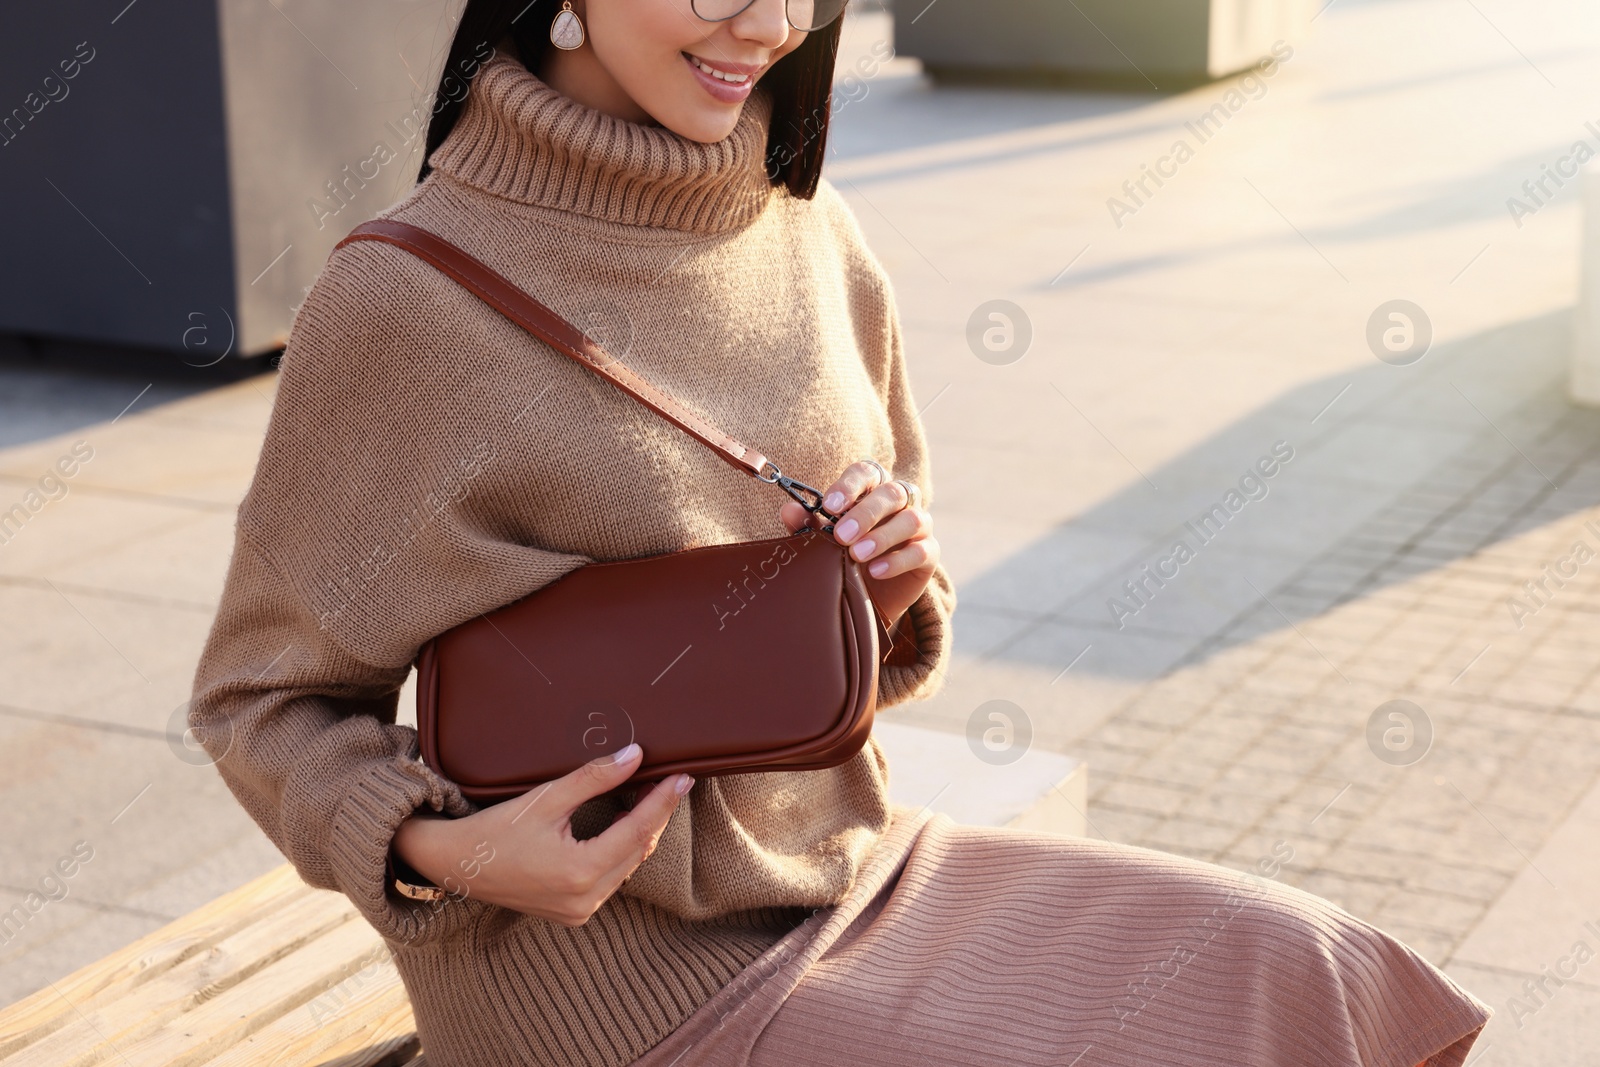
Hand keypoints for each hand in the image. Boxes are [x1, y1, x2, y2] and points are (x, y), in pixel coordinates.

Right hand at [393, 744, 690, 926]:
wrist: (455, 864)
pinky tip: (626, 826)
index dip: (663, 802)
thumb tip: (635, 756)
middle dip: (657, 815)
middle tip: (673, 782)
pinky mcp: (573, 913)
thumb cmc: (495, 829)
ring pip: (627, 867)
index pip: (638, 830)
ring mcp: (579, 911)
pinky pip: (611, 879)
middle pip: (638, 850)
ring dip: (641, 833)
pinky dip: (621, 852)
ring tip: (652, 798)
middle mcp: (585, 900)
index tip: (683, 777)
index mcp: (580, 872)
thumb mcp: (546, 798)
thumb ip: (594, 777)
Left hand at [778, 460, 939, 628]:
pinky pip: (921, 551)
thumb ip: (808, 524)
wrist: (870, 594)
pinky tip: (875, 571)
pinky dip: (897, 560)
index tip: (830, 505)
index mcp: (873, 489)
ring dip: (883, 536)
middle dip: (866, 513)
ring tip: (857, 554)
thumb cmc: (845, 556)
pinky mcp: (929, 553)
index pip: (867, 472)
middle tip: (842, 536)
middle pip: (892, 493)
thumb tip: (788, 510)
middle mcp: (901, 501)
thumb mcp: (823, 541)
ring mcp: (919, 526)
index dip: (850, 485)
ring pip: (912, 519)